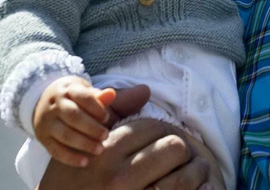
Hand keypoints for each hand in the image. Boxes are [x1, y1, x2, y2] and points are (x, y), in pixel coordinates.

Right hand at [34, 76, 116, 167]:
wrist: (42, 101)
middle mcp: (54, 105)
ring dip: (83, 144)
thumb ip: (97, 95)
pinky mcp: (43, 138)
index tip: (107, 118)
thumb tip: (111, 94)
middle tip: (105, 136)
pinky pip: (55, 150)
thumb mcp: (81, 90)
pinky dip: (70, 158)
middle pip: (73, 116)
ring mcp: (47, 122)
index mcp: (67, 90)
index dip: (96, 108)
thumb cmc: (71, 96)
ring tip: (99, 149)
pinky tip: (84, 162)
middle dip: (91, 128)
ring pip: (64, 134)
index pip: (82, 97)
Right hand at [38, 88, 219, 189]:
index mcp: (106, 152)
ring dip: (197, 172)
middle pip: (174, 147)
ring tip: (198, 171)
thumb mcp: (81, 143)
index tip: (166, 139)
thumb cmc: (69, 179)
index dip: (165, 130)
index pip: (153, 127)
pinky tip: (201, 189)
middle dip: (182, 149)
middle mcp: (119, 178)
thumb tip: (144, 89)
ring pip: (184, 178)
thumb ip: (113, 115)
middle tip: (184, 156)